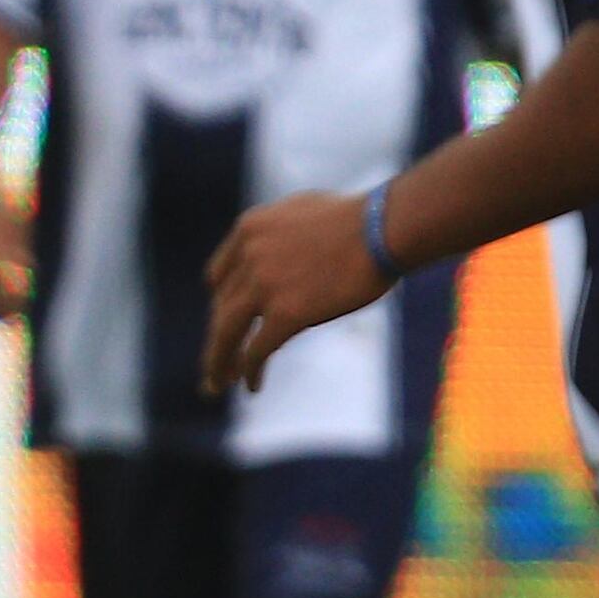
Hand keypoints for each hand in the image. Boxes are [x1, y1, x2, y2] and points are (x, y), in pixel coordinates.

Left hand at [201, 189, 388, 397]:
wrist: (383, 228)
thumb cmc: (361, 219)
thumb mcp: (302, 211)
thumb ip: (280, 234)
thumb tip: (281, 252)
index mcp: (249, 229)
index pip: (219, 276)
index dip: (221, 304)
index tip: (225, 321)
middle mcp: (248, 256)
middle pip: (221, 308)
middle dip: (218, 339)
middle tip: (215, 364)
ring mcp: (264, 284)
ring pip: (226, 332)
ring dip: (219, 361)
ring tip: (218, 384)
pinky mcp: (285, 313)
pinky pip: (256, 350)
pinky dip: (250, 372)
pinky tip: (252, 386)